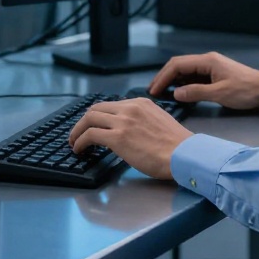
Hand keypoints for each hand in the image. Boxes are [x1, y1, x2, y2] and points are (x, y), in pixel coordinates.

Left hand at [69, 98, 192, 179]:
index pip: (110, 105)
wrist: (184, 155)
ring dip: (78, 131)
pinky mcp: (117, 138)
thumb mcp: (159, 122)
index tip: (92, 125)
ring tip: (74, 142)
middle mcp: (129, 108)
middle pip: (96, 109)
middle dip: (84, 121)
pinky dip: (80, 141)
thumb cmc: (177, 145)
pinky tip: (79, 149)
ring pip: (89, 119)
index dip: (97, 116)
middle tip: (79, 133)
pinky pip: (90, 135)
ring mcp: (122, 122)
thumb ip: (143, 120)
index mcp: (140, 103)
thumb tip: (131, 130)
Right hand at [149, 52, 258, 110]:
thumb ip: (196, 93)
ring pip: (186, 72)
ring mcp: (211, 68)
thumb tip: (176, 93)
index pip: (177, 65)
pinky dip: (184, 85)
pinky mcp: (215, 76)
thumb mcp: (220, 94)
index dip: (163, 77)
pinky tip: (180, 93)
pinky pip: (194, 78)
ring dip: (173, 81)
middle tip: (153, 91)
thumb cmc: (247, 90)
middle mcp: (207, 61)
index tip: (154, 89)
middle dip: (164, 77)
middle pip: (179, 66)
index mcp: (207, 61)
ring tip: (162, 93)